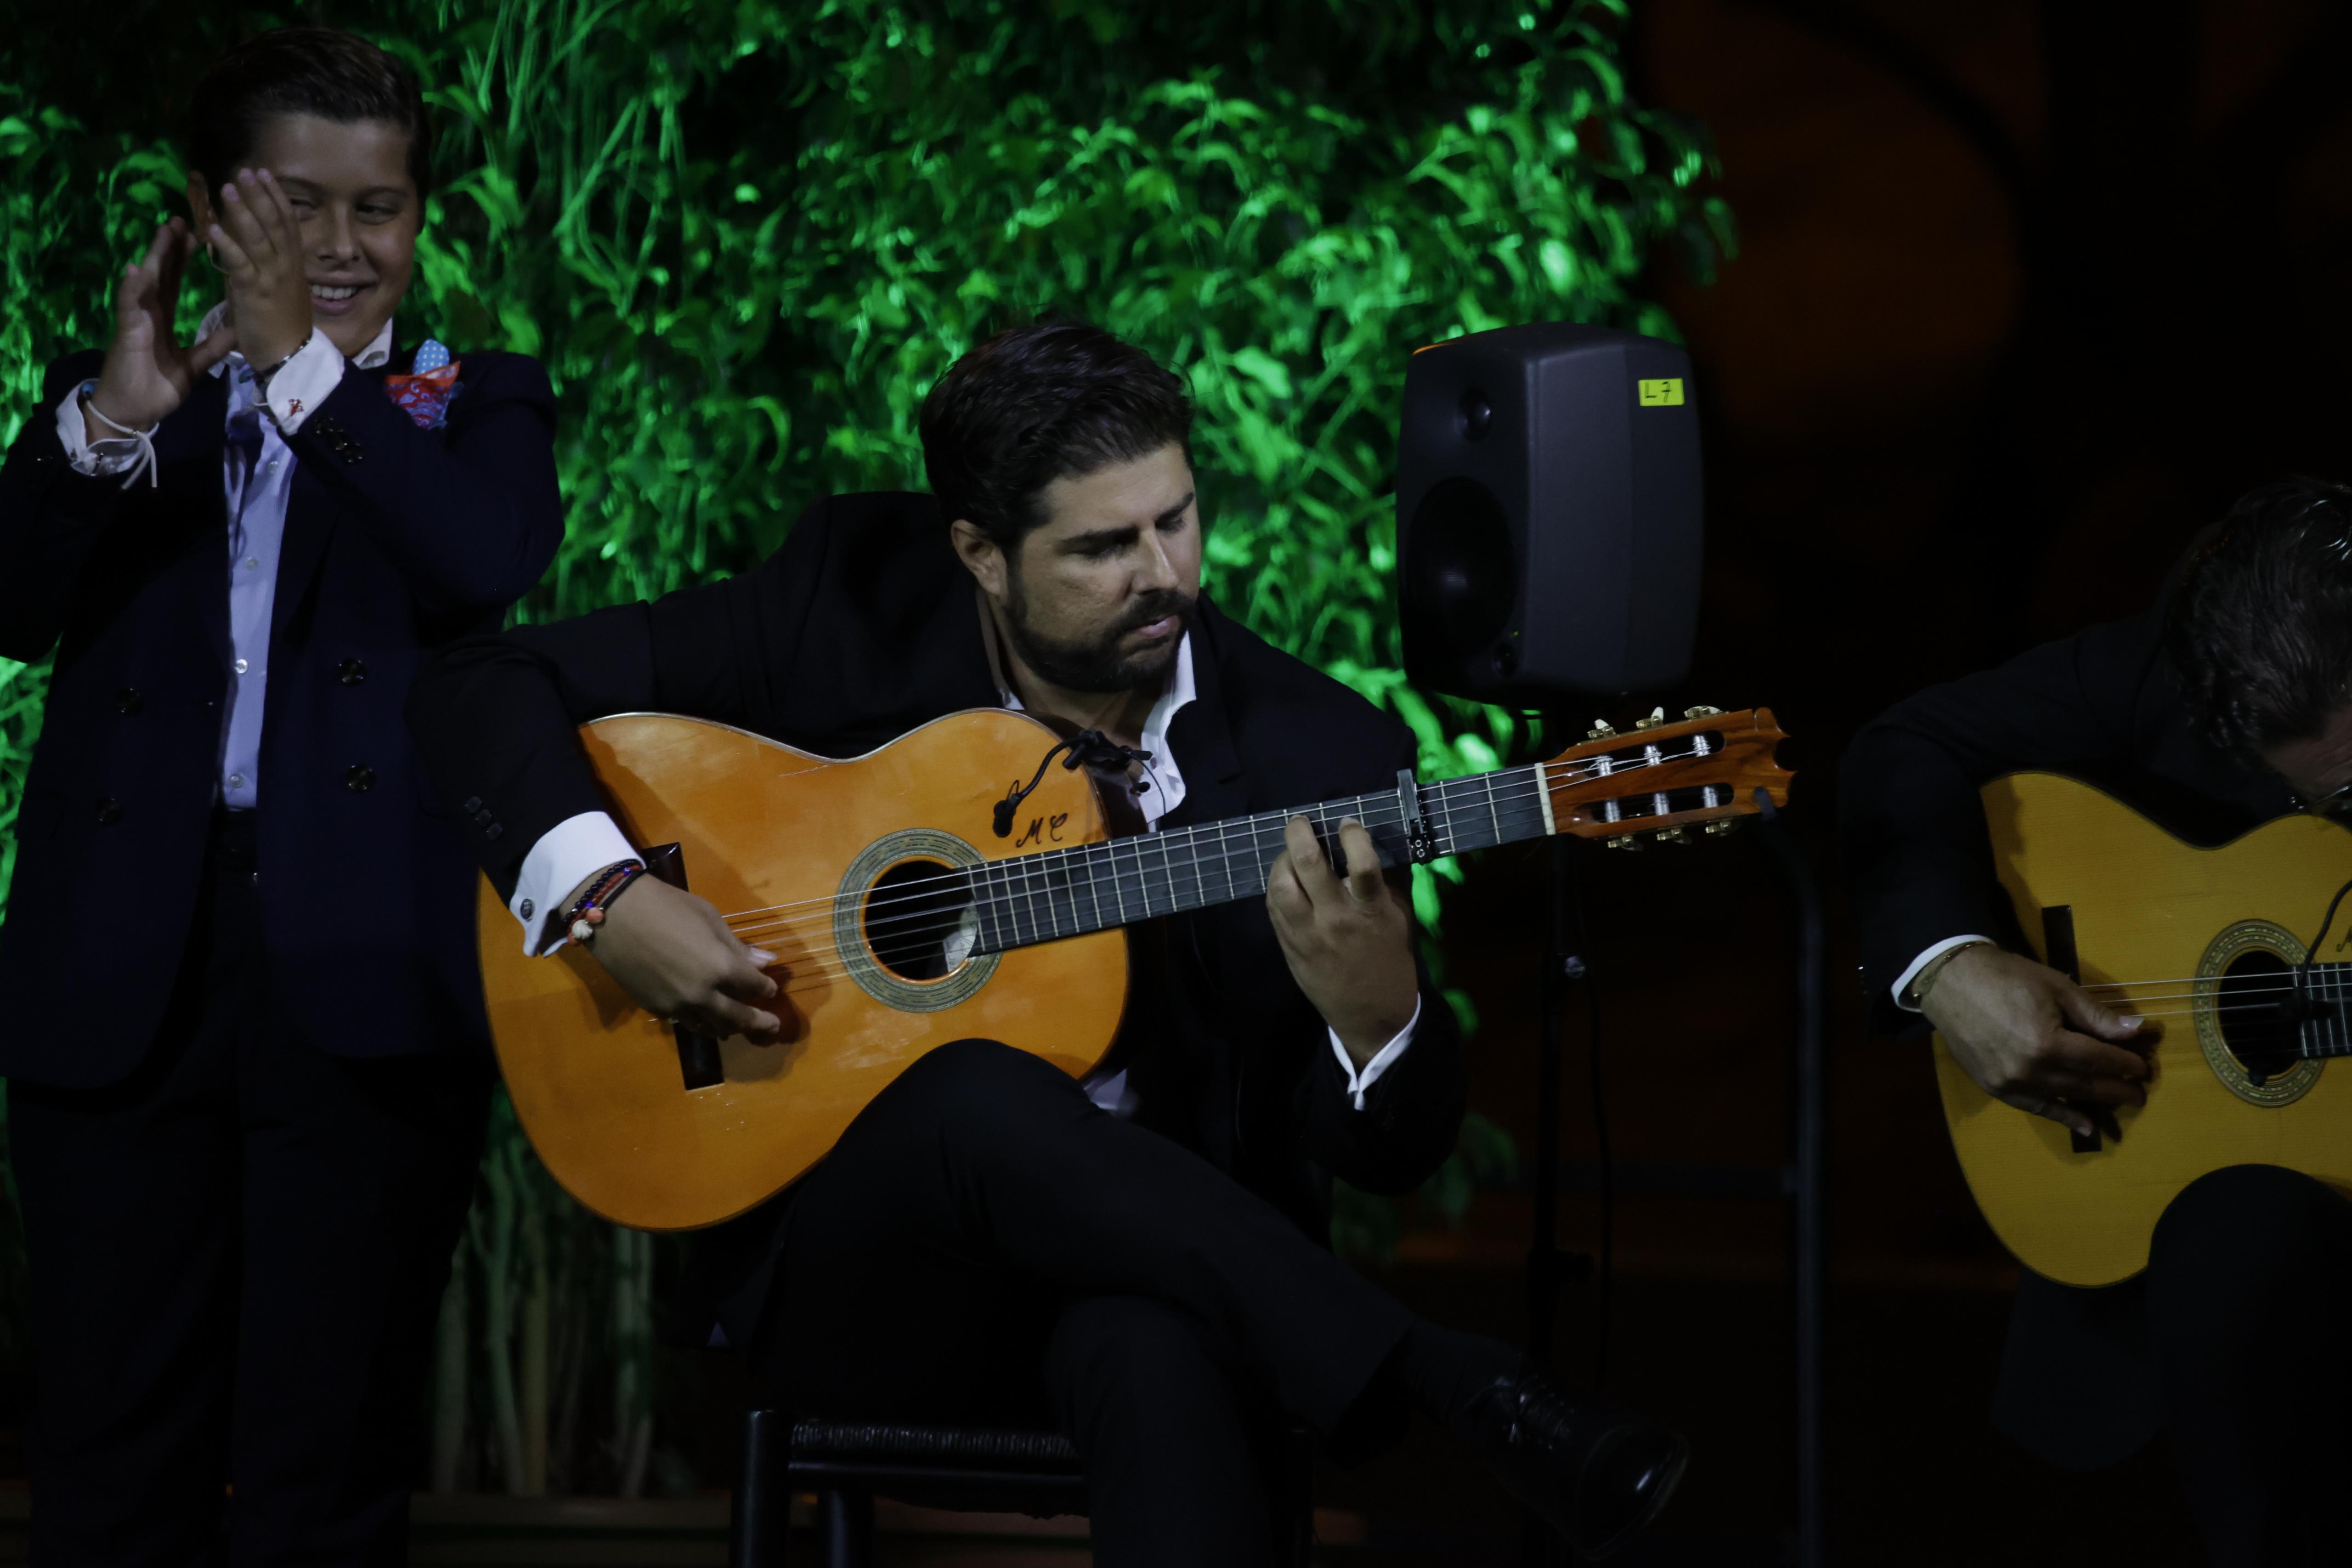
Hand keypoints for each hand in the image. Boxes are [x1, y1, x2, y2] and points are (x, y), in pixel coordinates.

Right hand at [84, 218, 237, 431]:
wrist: (132, 412)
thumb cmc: (155, 387)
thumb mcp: (193, 365)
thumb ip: (211, 347)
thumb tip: (235, 331)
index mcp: (162, 317)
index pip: (173, 281)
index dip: (182, 259)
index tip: (197, 236)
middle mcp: (148, 312)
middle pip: (160, 272)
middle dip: (170, 246)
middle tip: (183, 219)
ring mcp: (136, 319)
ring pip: (146, 280)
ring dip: (154, 254)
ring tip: (165, 229)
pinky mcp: (127, 331)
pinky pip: (128, 305)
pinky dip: (131, 286)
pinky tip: (136, 267)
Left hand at [207, 167, 314, 370]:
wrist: (290, 359)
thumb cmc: (285, 329)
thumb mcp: (285, 292)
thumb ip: (275, 269)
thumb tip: (266, 249)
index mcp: (293, 266)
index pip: (288, 224)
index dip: (276, 198)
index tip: (265, 174)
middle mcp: (286, 268)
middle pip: (275, 225)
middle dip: (260, 196)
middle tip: (245, 171)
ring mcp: (271, 280)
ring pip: (259, 239)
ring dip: (242, 213)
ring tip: (228, 189)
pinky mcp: (254, 294)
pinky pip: (240, 265)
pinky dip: (227, 246)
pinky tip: (213, 229)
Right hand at [578, 874, 782, 1044]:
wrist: (614, 914)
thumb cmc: (667, 906)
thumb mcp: (710, 918)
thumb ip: (738, 946)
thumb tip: (767, 962)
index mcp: (721, 967)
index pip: (755, 987)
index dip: (766, 988)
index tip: (771, 987)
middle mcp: (702, 994)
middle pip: (738, 1018)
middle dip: (759, 1022)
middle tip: (772, 1027)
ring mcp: (676, 1005)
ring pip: (710, 1028)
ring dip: (727, 1028)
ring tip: (737, 1027)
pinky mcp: (655, 1009)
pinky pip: (684, 1021)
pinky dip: (699, 1021)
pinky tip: (703, 1016)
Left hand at [1266, 816, 1419, 1065]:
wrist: (1372, 1016)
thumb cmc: (1391, 962)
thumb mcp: (1398, 919)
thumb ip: (1382, 884)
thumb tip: (1365, 848)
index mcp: (1371, 910)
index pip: (1361, 862)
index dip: (1352, 834)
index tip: (1347, 822)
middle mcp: (1335, 918)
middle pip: (1308, 863)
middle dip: (1299, 832)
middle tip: (1300, 821)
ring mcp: (1307, 933)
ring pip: (1280, 885)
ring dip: (1281, 859)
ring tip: (1289, 851)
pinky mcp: (1290, 947)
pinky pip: (1274, 908)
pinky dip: (1276, 887)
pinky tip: (1284, 880)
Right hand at [1921, 945, 2151, 1136]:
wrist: (1951, 983)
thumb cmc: (2007, 977)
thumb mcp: (2056, 988)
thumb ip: (2095, 1015)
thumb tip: (2135, 1030)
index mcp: (2048, 1043)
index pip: (2099, 1059)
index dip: (2125, 1063)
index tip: (2142, 1066)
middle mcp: (2031, 1071)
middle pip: (2085, 1083)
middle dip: (2117, 1088)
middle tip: (2139, 1092)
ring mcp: (2011, 1083)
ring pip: (2065, 1097)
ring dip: (2096, 1102)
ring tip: (2121, 1103)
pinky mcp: (1995, 1088)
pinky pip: (2036, 1107)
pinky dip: (2062, 1117)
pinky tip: (2085, 1126)